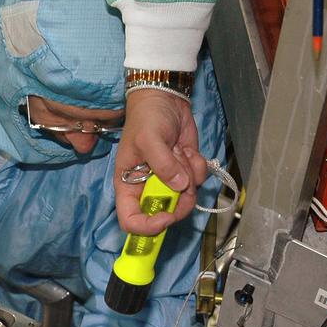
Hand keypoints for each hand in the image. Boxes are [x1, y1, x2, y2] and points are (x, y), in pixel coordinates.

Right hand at [115, 88, 205, 235]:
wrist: (165, 100)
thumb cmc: (146, 118)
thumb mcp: (149, 139)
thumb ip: (163, 165)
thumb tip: (180, 186)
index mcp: (128, 186)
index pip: (131, 220)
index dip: (148, 226)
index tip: (165, 217)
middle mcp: (148, 188)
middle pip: (164, 215)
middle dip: (179, 201)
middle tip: (184, 182)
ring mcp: (168, 181)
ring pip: (185, 198)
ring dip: (190, 178)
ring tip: (182, 154)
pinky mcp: (185, 172)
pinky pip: (198, 181)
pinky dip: (198, 166)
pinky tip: (188, 150)